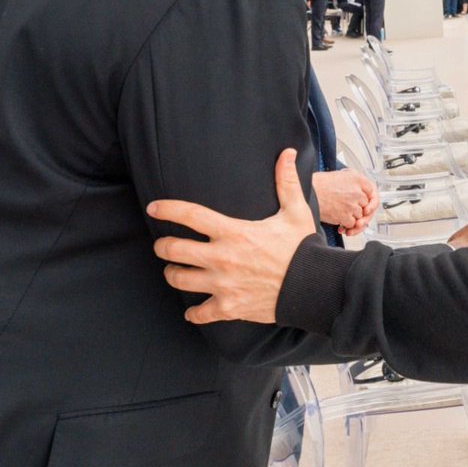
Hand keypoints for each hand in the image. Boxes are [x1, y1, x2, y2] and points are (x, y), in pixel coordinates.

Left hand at [149, 148, 314, 323]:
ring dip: (173, 274)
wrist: (313, 287)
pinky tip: (192, 310)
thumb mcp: (295, 212)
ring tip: (174, 270)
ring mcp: (223, 285)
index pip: (190, 215)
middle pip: (174, 250)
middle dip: (163, 246)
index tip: (154, 208)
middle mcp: (222, 258)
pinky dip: (193, 313)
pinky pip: (200, 313)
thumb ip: (286, 182)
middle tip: (163, 245)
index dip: (167, 209)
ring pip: (179, 280)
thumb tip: (287, 153)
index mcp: (234, 232)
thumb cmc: (302, 249)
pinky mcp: (229, 307)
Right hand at [313, 168, 377, 233]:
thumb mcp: (340, 175)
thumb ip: (354, 181)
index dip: (370, 200)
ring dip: (351, 218)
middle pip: (366, 206)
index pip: (372, 191)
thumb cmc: (319, 184)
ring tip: (341, 215)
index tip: (367, 205)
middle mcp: (357, 192)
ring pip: (359, 216)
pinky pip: (352, 224)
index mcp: (357, 179)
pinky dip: (346, 225)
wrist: (307, 192)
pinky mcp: (345, 216)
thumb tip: (362, 190)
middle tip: (350, 213)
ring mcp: (352, 205)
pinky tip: (339, 222)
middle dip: (359, 211)